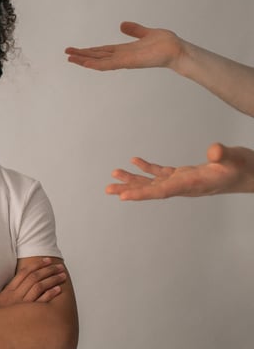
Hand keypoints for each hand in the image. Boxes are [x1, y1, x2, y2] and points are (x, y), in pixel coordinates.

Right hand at [0, 257, 66, 308]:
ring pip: (38, 286)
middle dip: (48, 270)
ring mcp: (22, 305)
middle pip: (34, 277)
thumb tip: (22, 282)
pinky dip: (50, 294)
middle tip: (59, 266)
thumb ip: (11, 292)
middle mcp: (15, 296)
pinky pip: (41, 302)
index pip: (24, 272)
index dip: (37, 265)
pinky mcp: (28, 315)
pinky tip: (58, 289)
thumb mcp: (0, 302)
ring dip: (52, 279)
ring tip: (62, 276)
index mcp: (8, 291)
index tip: (47, 260)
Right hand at [65, 21, 183, 71]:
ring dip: (84, 60)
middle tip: (67, 54)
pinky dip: (96, 64)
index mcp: (124, 50)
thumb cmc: (166, 44)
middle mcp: (121, 57)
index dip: (89, 50)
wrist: (177, 50)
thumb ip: (134, 30)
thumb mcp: (146, 33)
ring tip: (70, 58)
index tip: (77, 50)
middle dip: (82, 56)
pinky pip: (109, 64)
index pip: (102, 51)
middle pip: (97, 56)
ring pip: (99, 62)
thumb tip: (122, 25)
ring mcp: (123, 61)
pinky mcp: (128, 62)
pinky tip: (86, 62)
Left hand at [106, 143, 253, 199]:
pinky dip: (147, 168)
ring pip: (153, 182)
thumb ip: (222, 155)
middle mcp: (184, 186)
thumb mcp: (235, 158)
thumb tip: (213, 151)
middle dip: (129, 189)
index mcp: (192, 184)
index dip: (142, 194)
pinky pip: (161, 173)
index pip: (162, 191)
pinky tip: (135, 161)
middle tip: (108, 189)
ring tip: (114, 175)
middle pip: (151, 190)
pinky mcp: (185, 174)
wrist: (252, 174)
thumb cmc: (244, 167)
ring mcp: (183, 181)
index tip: (124, 197)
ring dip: (133, 179)